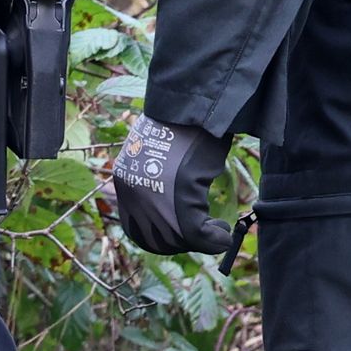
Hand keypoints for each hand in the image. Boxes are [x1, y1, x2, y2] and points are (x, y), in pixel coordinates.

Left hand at [110, 119, 237, 255]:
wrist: (196, 106)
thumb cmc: (183, 124)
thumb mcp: (160, 153)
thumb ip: (157, 179)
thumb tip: (170, 203)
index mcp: (125, 179)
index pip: (136, 229)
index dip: (160, 239)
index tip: (181, 238)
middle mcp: (133, 192)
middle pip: (155, 240)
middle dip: (181, 243)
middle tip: (204, 234)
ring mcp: (155, 197)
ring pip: (176, 240)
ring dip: (200, 241)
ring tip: (217, 231)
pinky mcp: (180, 197)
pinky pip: (197, 235)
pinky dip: (215, 239)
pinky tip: (225, 232)